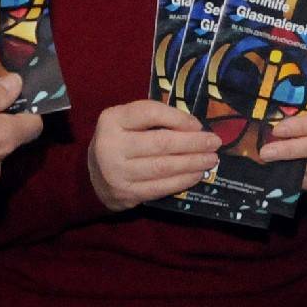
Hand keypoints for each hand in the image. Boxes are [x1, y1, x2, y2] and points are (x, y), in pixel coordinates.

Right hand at [88, 99, 224, 211]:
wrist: (92, 178)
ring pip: (163, 167)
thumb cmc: (119, 141)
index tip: (198, 124)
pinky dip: (182, 181)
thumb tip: (194, 127)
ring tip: (211, 159)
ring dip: (192, 163)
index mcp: (111, 120)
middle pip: (160, 142)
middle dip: (193, 143)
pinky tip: (196, 175)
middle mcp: (111, 145)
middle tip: (214, 142)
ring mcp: (117, 173)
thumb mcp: (127, 122)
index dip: (177, 118)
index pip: (149, 113)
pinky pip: (160, 187)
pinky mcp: (126, 194)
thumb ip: (153, 119)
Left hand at [257, 99, 306, 189]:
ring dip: (290, 166)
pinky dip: (295, 178)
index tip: (277, 130)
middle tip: (265, 153)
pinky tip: (280, 173)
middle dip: (290, 150)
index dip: (301, 126)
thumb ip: (287, 106)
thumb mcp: (299, 104)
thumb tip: (263, 112)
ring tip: (268, 163)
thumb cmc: (302, 114)